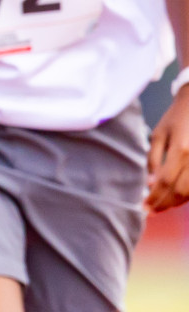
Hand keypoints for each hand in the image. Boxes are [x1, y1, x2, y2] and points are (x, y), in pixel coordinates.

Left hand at [146, 87, 188, 211]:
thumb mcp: (159, 134)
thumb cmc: (176, 118)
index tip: (144, 207)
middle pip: (181, 191)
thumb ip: (153, 159)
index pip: (166, 182)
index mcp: (181, 150)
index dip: (155, 198)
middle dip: (165, 204)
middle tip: (150, 210)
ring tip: (160, 205)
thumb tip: (150, 183)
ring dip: (176, 202)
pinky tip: (175, 197)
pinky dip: (187, 195)